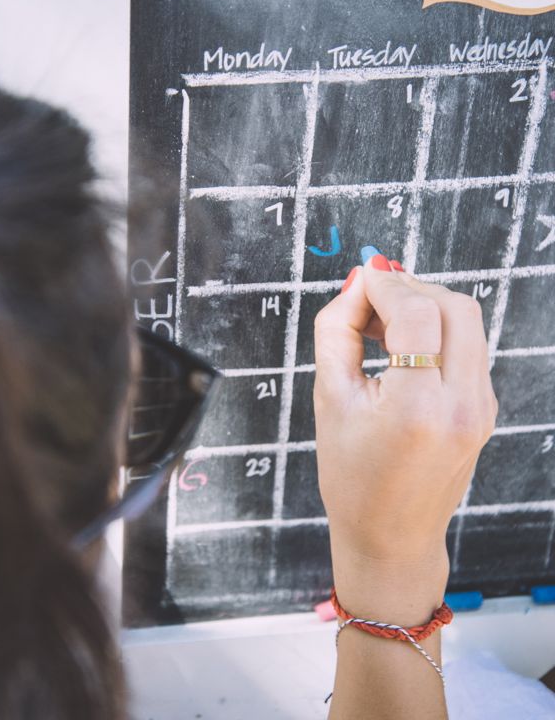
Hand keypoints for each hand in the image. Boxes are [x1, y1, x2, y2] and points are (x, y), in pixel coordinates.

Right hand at [314, 254, 497, 573]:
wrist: (391, 536)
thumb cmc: (352, 477)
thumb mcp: (329, 399)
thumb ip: (336, 331)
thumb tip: (356, 285)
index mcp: (418, 410)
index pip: (417, 314)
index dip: (385, 286)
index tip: (360, 280)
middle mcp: (462, 407)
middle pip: (455, 307)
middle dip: (410, 287)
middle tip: (370, 298)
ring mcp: (482, 409)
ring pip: (468, 323)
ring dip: (425, 305)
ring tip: (380, 322)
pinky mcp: (486, 408)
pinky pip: (469, 347)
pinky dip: (437, 330)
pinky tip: (402, 344)